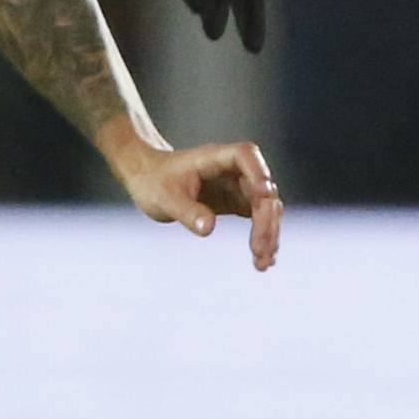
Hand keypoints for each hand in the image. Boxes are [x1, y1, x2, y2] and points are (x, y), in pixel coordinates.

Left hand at [113, 138, 282, 270]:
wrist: (148, 180)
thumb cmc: (154, 182)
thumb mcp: (164, 198)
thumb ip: (187, 211)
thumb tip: (208, 228)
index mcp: (215, 158)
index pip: (245, 155)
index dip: (259, 173)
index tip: (264, 197)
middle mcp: (232, 170)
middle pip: (263, 189)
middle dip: (266, 219)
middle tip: (259, 250)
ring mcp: (238, 186)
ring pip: (267, 206)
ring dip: (269, 233)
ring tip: (263, 263)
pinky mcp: (237, 202)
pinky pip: (259, 218)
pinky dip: (263, 237)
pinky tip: (264, 260)